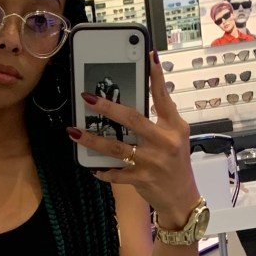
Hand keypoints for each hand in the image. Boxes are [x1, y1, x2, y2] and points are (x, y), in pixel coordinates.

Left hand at [67, 53, 199, 229]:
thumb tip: (139, 93)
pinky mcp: (142, 179)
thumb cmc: (176, 164)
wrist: (182, 199)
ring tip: (74, 131)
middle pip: (132, 119)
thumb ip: (161, 117)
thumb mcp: (176, 136)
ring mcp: (152, 162)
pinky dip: (103, 171)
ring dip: (92, 139)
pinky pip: (116, 173)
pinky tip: (92, 168)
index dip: (156, 75)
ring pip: (116, 147)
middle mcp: (164, 142)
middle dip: (108, 107)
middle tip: (88, 98)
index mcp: (174, 127)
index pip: (163, 96)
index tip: (149, 55)